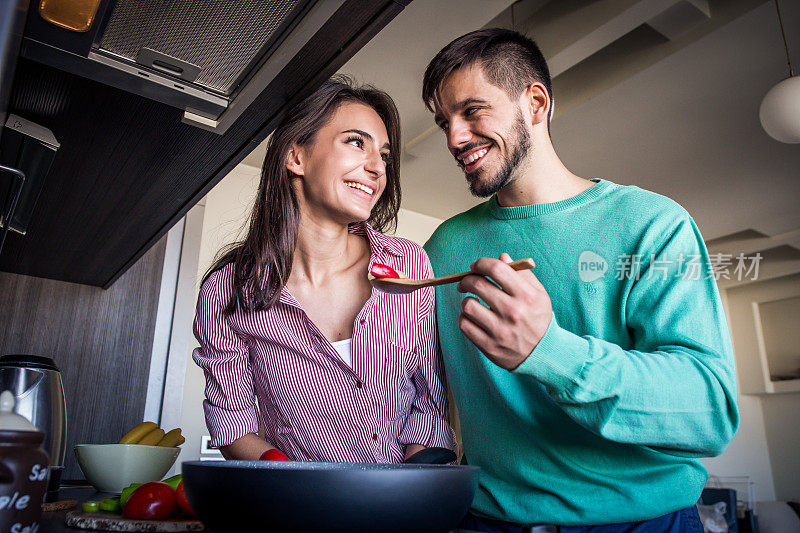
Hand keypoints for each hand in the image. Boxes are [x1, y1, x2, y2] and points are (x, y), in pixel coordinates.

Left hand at [457, 253, 551, 370]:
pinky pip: (464, 325)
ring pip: (468, 305)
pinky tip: (473, 317)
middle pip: (478, 285)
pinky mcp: (489, 346)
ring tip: (473, 302)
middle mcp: (513, 312)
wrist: (545, 353)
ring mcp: (500, 330)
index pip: (496, 269)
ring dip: (467, 300)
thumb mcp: (539, 294)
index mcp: (526, 296)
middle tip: (466, 282)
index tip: (475, 266)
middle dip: (467, 279)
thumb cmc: (539, 319)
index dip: (481, 263)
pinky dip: (465, 318)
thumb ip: (522, 274)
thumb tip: (502, 257)